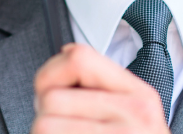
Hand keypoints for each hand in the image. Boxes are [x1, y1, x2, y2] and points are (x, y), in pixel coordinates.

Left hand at [31, 43, 170, 133]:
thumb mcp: (136, 114)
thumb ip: (103, 85)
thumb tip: (64, 56)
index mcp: (139, 96)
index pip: (79, 58)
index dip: (52, 71)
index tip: (49, 88)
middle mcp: (134, 116)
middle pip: (51, 97)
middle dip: (45, 114)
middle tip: (61, 127)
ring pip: (42, 125)